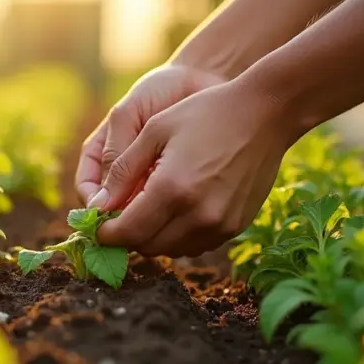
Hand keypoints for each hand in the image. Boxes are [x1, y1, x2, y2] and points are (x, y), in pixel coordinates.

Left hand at [90, 79, 295, 257]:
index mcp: (172, 189)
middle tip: (121, 213)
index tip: (97, 224)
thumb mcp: (155, 130)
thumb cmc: (205, 113)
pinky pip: (196, 245)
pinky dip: (178, 235)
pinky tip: (177, 208)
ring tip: (150, 207)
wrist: (266, 114)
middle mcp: (197, 215)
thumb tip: (97, 206)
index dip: (106, 233)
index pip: (127, 232)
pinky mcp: (236, 227)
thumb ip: (122, 172)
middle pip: (146, 247)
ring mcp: (220, 225)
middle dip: (128, 235)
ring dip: (153, 236)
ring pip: (171, 250)